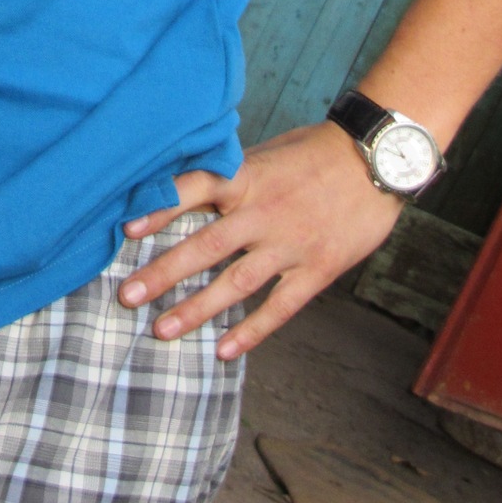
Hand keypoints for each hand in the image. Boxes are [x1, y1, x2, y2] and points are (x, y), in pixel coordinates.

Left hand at [118, 121, 402, 358]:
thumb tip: (188, 189)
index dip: (159, 208)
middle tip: (127, 296)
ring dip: (197, 309)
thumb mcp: (268, 153)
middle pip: (206, 246)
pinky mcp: (318, 269)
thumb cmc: (316, 151)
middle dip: (164, 273)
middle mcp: (263, 212)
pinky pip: (280, 306)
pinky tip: (225, 350)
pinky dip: (251, 330)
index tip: (125, 228)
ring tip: (162, 331)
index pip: (194, 190)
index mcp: (247, 177)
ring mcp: (290, 244)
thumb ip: (232, 176)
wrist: (376, 159)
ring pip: (236, 283)